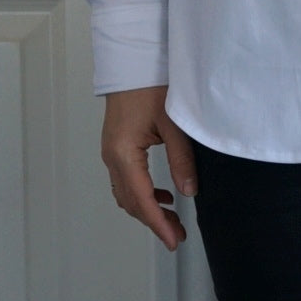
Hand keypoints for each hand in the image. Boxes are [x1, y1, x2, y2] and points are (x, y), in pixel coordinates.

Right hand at [101, 85, 196, 251]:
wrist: (132, 61)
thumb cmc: (150, 85)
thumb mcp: (172, 123)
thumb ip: (181, 159)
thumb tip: (189, 191)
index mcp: (124, 153)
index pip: (141, 199)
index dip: (157, 223)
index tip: (172, 240)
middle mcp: (112, 156)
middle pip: (131, 201)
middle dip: (153, 220)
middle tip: (177, 235)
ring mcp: (111, 152)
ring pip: (126, 193)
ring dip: (147, 208)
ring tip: (172, 219)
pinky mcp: (116, 145)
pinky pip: (125, 179)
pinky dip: (142, 193)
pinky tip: (163, 194)